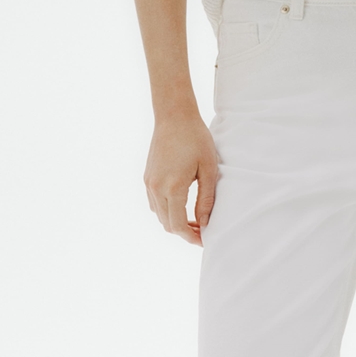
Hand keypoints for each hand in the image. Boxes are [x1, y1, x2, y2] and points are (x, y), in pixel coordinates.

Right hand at [144, 108, 218, 244]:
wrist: (174, 116)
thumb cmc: (196, 139)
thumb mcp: (208, 170)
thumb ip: (206, 200)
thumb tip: (206, 223)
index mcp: (172, 188)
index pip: (178, 225)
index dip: (192, 237)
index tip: (205, 240)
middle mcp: (156, 188)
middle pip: (167, 224)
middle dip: (185, 232)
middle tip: (204, 231)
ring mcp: (149, 183)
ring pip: (159, 216)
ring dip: (175, 222)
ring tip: (195, 220)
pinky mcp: (147, 177)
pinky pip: (154, 204)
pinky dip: (167, 211)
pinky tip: (182, 206)